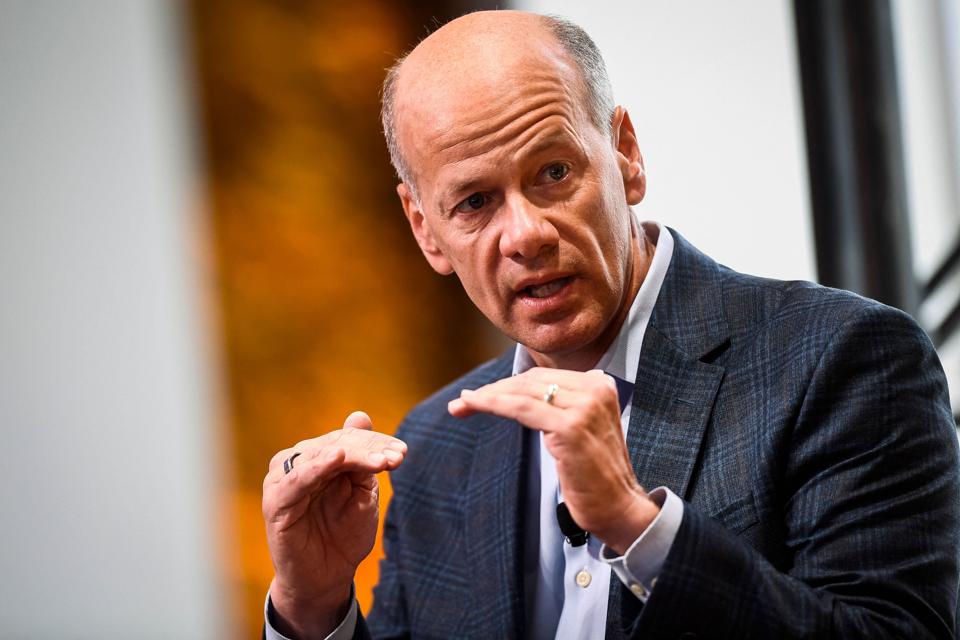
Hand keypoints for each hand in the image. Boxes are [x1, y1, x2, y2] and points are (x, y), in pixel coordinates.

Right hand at [262, 411, 406, 637]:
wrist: (327, 577)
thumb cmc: (343, 534)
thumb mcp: (361, 492)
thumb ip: (361, 457)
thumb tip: (359, 415)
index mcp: (317, 458)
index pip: (349, 440)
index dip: (377, 443)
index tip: (403, 452)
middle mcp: (297, 463)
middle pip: (336, 444)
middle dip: (370, 450)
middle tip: (397, 456)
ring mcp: (283, 481)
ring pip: (320, 457)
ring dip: (353, 456)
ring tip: (381, 461)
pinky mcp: (275, 503)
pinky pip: (296, 481)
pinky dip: (315, 468)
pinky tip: (336, 459)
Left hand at [448, 368, 657, 552]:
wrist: (620, 508)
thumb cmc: (596, 476)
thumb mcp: (582, 429)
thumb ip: (562, 407)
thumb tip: (522, 393)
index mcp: (600, 384)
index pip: (543, 377)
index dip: (508, 384)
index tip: (480, 395)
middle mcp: (595, 388)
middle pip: (531, 381)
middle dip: (493, 389)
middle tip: (463, 401)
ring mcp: (584, 406)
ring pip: (522, 392)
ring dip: (486, 396)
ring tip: (461, 405)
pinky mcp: (570, 426)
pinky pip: (521, 408)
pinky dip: (493, 404)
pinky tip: (474, 406)